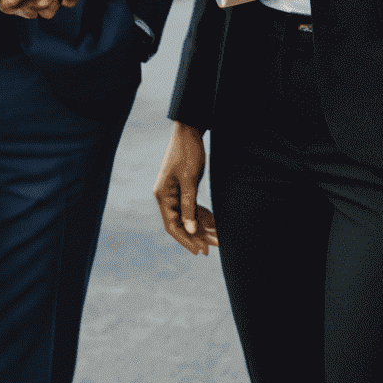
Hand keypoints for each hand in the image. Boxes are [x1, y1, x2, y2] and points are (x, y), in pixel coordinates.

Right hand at [154, 122, 216, 256]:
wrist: (189, 131)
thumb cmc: (187, 153)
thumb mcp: (189, 179)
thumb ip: (188, 205)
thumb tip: (190, 230)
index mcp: (163, 195)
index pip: (172, 226)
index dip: (186, 240)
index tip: (200, 251)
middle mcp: (167, 196)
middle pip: (181, 224)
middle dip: (196, 237)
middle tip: (212, 250)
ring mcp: (175, 193)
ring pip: (188, 217)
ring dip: (202, 228)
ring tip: (218, 239)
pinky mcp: (184, 188)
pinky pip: (193, 208)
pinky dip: (203, 216)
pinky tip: (215, 225)